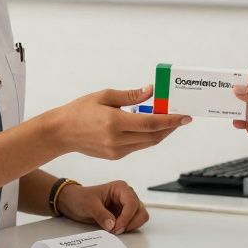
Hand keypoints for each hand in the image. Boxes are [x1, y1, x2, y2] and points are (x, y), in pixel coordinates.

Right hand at [45, 86, 190, 159]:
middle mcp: (117, 140)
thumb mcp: (105, 96)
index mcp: (115, 122)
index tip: (185, 116)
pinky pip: (138, 146)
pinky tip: (150, 127)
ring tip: (169, 121)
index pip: (151, 123)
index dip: (171, 120)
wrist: (61, 133)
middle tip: (181, 117)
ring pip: (148, 143)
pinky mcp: (115, 156)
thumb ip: (130, 96)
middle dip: (170, 127)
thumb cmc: (80, 110)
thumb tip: (150, 91)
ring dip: (161, 133)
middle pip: (154, 136)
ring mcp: (116, 151)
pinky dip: (148, 137)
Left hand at [56, 180, 149, 234]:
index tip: (116, 228)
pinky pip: (133, 223)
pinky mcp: (124, 215)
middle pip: (140, 211)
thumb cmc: (80, 198)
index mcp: (120, 188)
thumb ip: (101, 214)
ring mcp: (126, 206)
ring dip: (130, 226)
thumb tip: (112, 224)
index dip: (126, 217)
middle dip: (130, 223)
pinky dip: (128, 228)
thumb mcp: (88, 205)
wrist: (73, 202)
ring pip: (140, 217)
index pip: (132, 203)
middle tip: (115, 230)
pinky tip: (115, 229)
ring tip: (115, 229)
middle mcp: (126, 195)